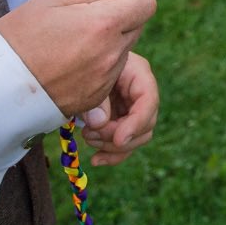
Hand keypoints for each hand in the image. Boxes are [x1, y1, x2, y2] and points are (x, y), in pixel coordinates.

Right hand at [0, 0, 156, 116]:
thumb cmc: (18, 36)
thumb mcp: (52, 0)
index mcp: (103, 24)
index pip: (147, 2)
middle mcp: (111, 54)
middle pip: (138, 24)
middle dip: (123, 14)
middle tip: (88, 14)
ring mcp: (105, 78)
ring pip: (125, 49)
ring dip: (111, 40)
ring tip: (74, 40)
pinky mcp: (97, 97)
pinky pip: (112, 72)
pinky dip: (100, 63)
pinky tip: (71, 61)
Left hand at [80, 52, 158, 166]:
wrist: (77, 64)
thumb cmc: (85, 65)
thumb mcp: (92, 76)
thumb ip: (97, 99)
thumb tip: (99, 123)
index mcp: (139, 75)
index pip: (148, 102)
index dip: (137, 123)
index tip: (119, 140)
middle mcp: (141, 94)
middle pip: (145, 125)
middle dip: (118, 136)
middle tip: (91, 134)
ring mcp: (133, 110)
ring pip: (136, 138)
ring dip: (111, 146)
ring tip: (87, 137)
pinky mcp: (123, 122)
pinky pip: (124, 144)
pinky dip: (111, 154)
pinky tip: (95, 160)